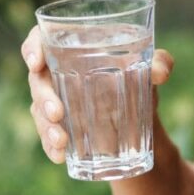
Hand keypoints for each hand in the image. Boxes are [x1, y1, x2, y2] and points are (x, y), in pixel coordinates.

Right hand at [21, 26, 174, 162]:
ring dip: (45, 126)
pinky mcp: (60, 123)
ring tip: (61, 141)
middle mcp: (59, 69)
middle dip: (43, 97)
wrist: (142, 111)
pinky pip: (46, 132)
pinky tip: (59, 156)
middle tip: (58, 113)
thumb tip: (160, 72)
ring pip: (38, 108)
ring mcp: (56, 97)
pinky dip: (50, 145)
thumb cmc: (140, 75)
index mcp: (75, 46)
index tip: (36, 63)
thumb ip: (160, 63)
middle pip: (37, 78)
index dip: (32, 46)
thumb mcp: (152, 67)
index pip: (41, 37)